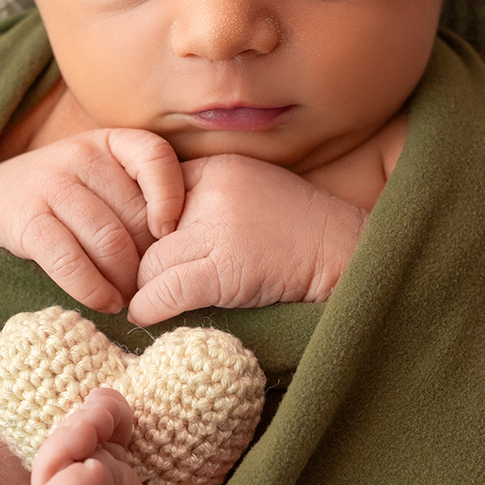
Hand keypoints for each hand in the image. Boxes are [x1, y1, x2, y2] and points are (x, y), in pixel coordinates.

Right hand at [0, 129, 184, 312]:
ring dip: (125, 281)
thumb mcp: (107, 179)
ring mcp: (51, 186)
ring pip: (108, 241)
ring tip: (130, 298)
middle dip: (149, 260)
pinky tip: (105, 302)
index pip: (155, 157)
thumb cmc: (71, 195)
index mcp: (111, 143)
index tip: (169, 233)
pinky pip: (70, 261)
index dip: (170, 197)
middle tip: (151, 285)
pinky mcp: (28, 220)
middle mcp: (82, 156)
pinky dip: (93, 289)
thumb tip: (183, 249)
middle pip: (135, 215)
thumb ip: (141, 198)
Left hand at [129, 154, 365, 325]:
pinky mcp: (228, 268)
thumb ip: (203, 199)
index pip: (150, 192)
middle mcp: (214, 192)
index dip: (140, 228)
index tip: (141, 251)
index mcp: (217, 168)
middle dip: (139, 261)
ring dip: (144, 289)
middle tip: (137, 283)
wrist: (347, 254)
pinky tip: (145, 316)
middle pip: (143, 230)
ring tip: (145, 303)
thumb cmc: (298, 231)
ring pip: (149, 263)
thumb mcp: (249, 191)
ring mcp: (221, 229)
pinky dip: (149, 308)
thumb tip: (148, 231)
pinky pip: (165, 290)